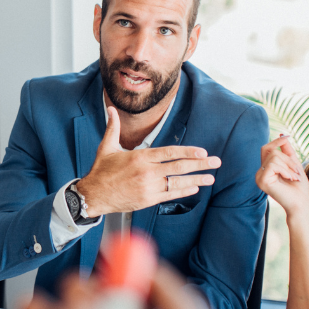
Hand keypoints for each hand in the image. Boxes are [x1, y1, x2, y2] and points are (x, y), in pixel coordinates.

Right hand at [77, 107, 220, 217]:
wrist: (93, 195)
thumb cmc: (101, 171)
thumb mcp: (107, 147)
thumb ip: (113, 127)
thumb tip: (112, 109)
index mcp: (139, 157)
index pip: (169, 153)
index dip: (188, 152)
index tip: (202, 152)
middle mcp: (146, 172)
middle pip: (179, 167)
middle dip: (200, 164)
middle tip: (216, 162)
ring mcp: (148, 187)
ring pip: (178, 182)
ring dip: (197, 179)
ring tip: (211, 178)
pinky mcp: (148, 200)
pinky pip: (170, 195)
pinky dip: (183, 191)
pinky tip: (194, 188)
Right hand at [254, 134, 308, 216]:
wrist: (300, 203)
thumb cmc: (298, 188)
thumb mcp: (294, 164)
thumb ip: (287, 151)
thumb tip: (282, 135)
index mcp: (266, 169)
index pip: (266, 149)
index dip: (276, 142)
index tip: (287, 136)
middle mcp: (260, 173)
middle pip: (272, 152)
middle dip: (288, 159)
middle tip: (296, 172)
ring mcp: (259, 177)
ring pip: (274, 157)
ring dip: (289, 166)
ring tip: (294, 177)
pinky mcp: (262, 181)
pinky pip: (273, 165)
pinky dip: (285, 170)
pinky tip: (289, 179)